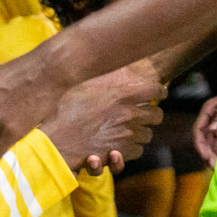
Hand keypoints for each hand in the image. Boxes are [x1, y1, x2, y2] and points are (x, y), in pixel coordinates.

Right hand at [42, 61, 166, 174]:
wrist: (57, 140)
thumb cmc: (63, 112)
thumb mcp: (81, 88)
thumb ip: (97, 79)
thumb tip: (98, 64)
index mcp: (122, 94)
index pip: (155, 90)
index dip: (159, 91)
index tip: (160, 93)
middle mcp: (129, 114)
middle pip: (157, 115)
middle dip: (152, 116)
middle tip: (144, 115)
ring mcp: (128, 134)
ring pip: (148, 135)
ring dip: (140, 133)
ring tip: (129, 131)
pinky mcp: (122, 152)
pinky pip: (138, 151)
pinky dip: (131, 149)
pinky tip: (121, 145)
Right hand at [192, 85, 216, 166]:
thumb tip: (212, 129)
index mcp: (209, 109)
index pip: (199, 129)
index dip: (200, 144)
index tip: (205, 156)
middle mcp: (212, 119)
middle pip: (205, 140)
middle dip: (207, 154)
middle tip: (214, 166)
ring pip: (213, 144)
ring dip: (214, 155)